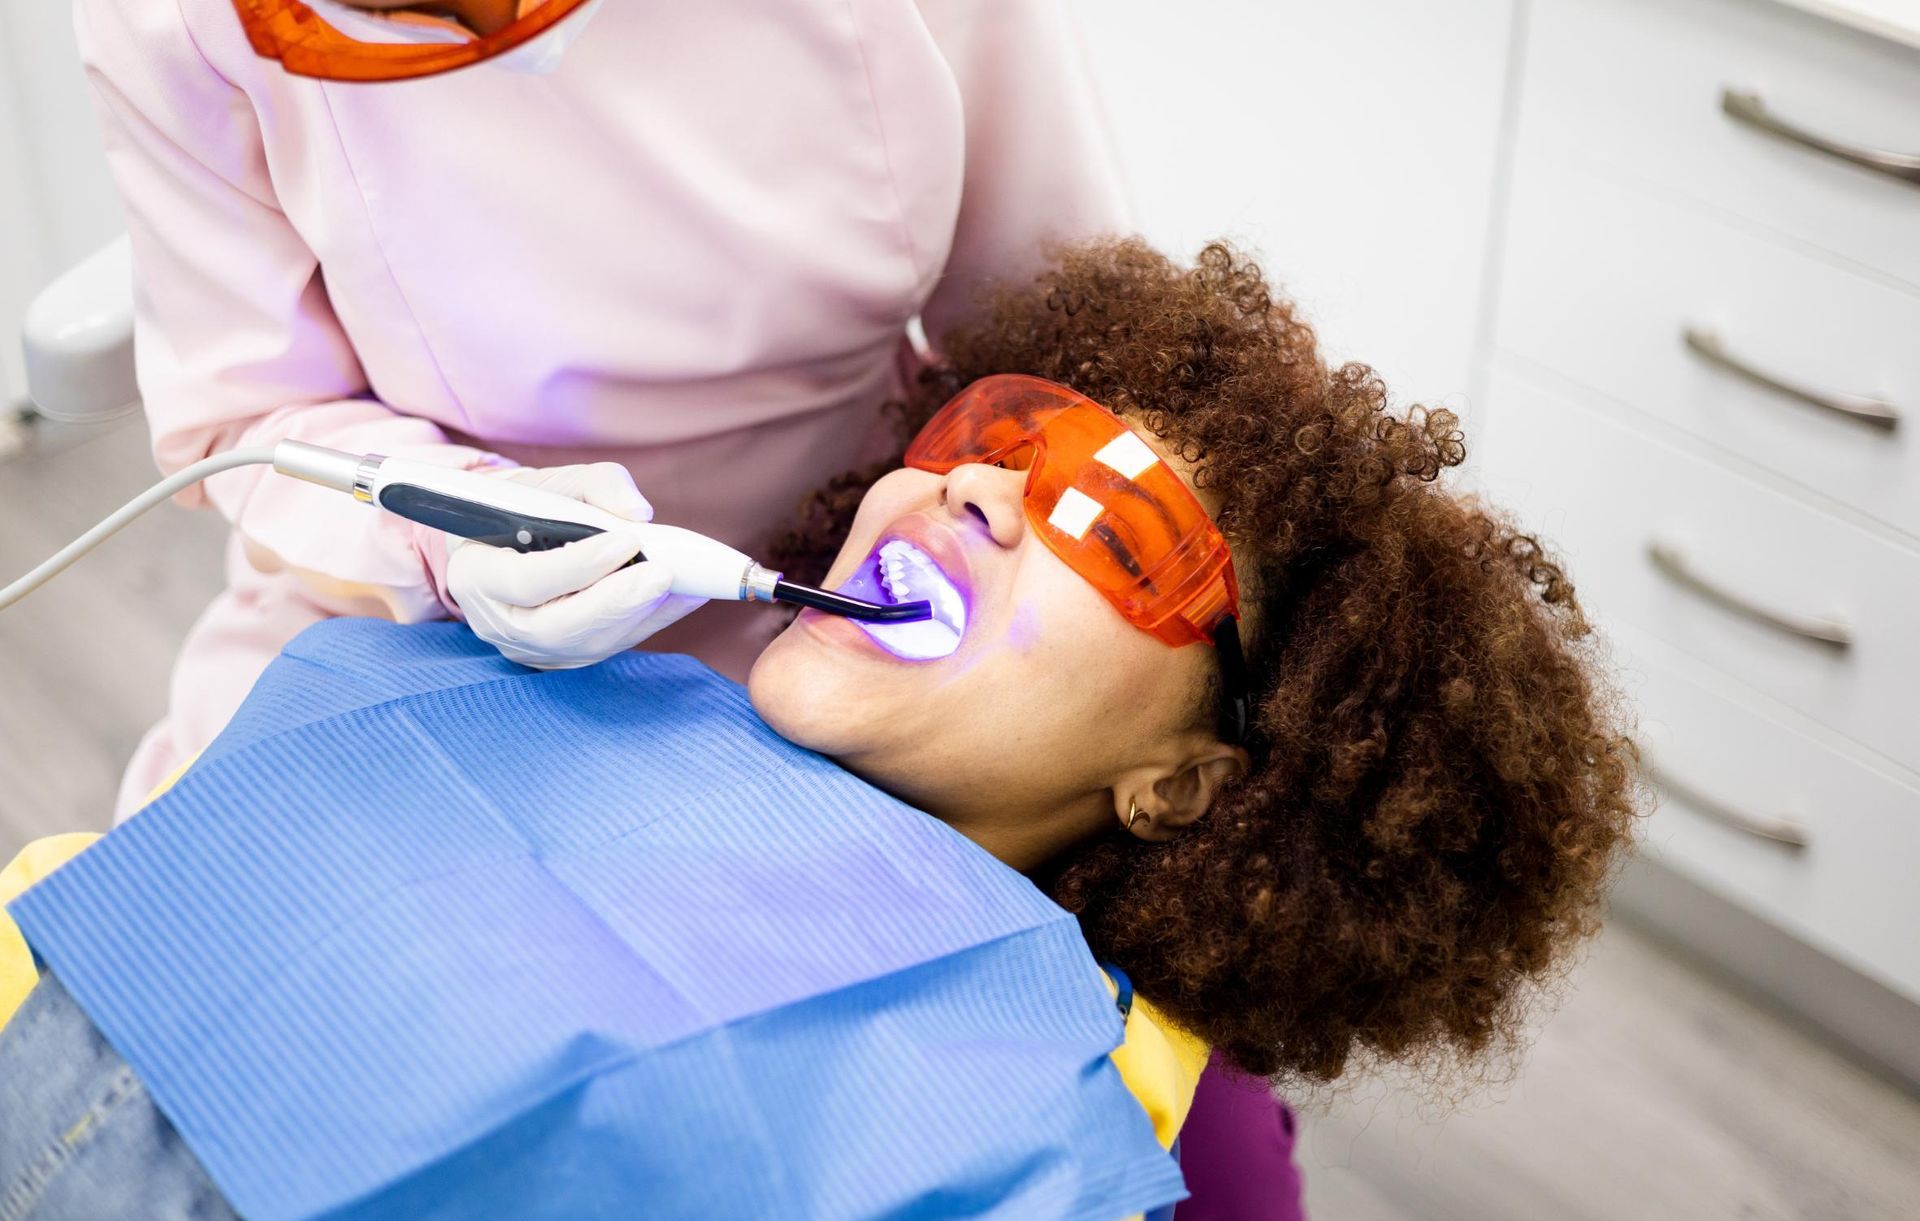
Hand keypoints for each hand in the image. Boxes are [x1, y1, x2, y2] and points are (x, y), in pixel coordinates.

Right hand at [445, 463, 701, 668]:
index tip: (626, 541)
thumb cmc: (525, 507)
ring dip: (640, 614)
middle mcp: (500, 622)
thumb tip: (638, 511)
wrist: (509, 540)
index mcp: (476, 574)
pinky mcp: (566, 656)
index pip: (526, 582)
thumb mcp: (549, 481)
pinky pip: (612, 646)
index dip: (577, 566)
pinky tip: (686, 595)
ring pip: (588, 645)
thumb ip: (595, 484)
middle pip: (557, 628)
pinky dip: (653, 620)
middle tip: (663, 574)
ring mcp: (532, 648)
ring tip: (683, 583)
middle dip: (615, 603)